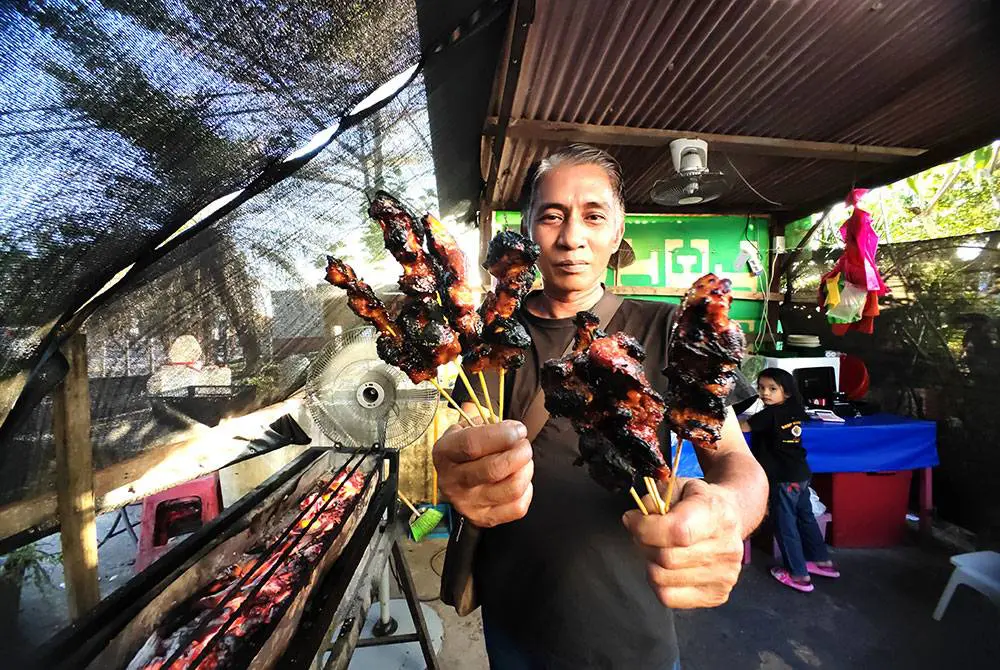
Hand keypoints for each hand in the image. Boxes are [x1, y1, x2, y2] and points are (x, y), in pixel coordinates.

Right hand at [432, 419, 533, 527]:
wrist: (454, 478)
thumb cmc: (465, 449)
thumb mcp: (466, 428)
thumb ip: (488, 424)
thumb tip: (514, 431)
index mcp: (444, 453)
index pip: (472, 444)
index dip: (501, 435)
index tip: (518, 430)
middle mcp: (452, 481)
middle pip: (494, 469)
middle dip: (519, 453)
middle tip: (524, 445)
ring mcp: (467, 504)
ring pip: (511, 488)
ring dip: (526, 470)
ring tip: (524, 461)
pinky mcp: (482, 519)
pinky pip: (517, 508)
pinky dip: (526, 491)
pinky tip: (518, 479)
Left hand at [622, 478, 743, 608]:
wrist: (729, 518)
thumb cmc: (699, 502)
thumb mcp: (678, 486)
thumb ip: (654, 498)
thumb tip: (634, 520)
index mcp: (716, 514)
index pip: (678, 531)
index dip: (646, 528)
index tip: (632, 520)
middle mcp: (726, 548)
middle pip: (667, 558)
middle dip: (644, 544)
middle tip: (644, 534)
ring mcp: (725, 575)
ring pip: (663, 579)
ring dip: (650, 563)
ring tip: (657, 549)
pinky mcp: (717, 595)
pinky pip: (669, 597)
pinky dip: (658, 583)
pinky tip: (666, 568)